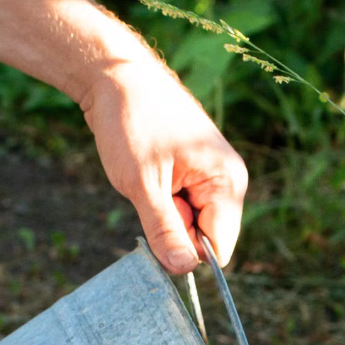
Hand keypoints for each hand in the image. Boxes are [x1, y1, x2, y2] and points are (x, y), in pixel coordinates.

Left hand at [80, 55, 247, 273]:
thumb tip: (182, 270)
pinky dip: (160, 200)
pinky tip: (149, 172)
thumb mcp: (143, 184)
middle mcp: (228, 181)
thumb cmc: (132, 121)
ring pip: (190, 223)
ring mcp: (212, 176)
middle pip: (205, 237)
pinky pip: (181, 206)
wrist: (116, 75)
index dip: (186, 250)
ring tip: (148, 177)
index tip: (157, 225)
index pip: (218, 247)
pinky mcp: (194, 172)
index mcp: (227, 182)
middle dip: (174, 229)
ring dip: (164, 213)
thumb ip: (164, 230)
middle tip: (150, 193)